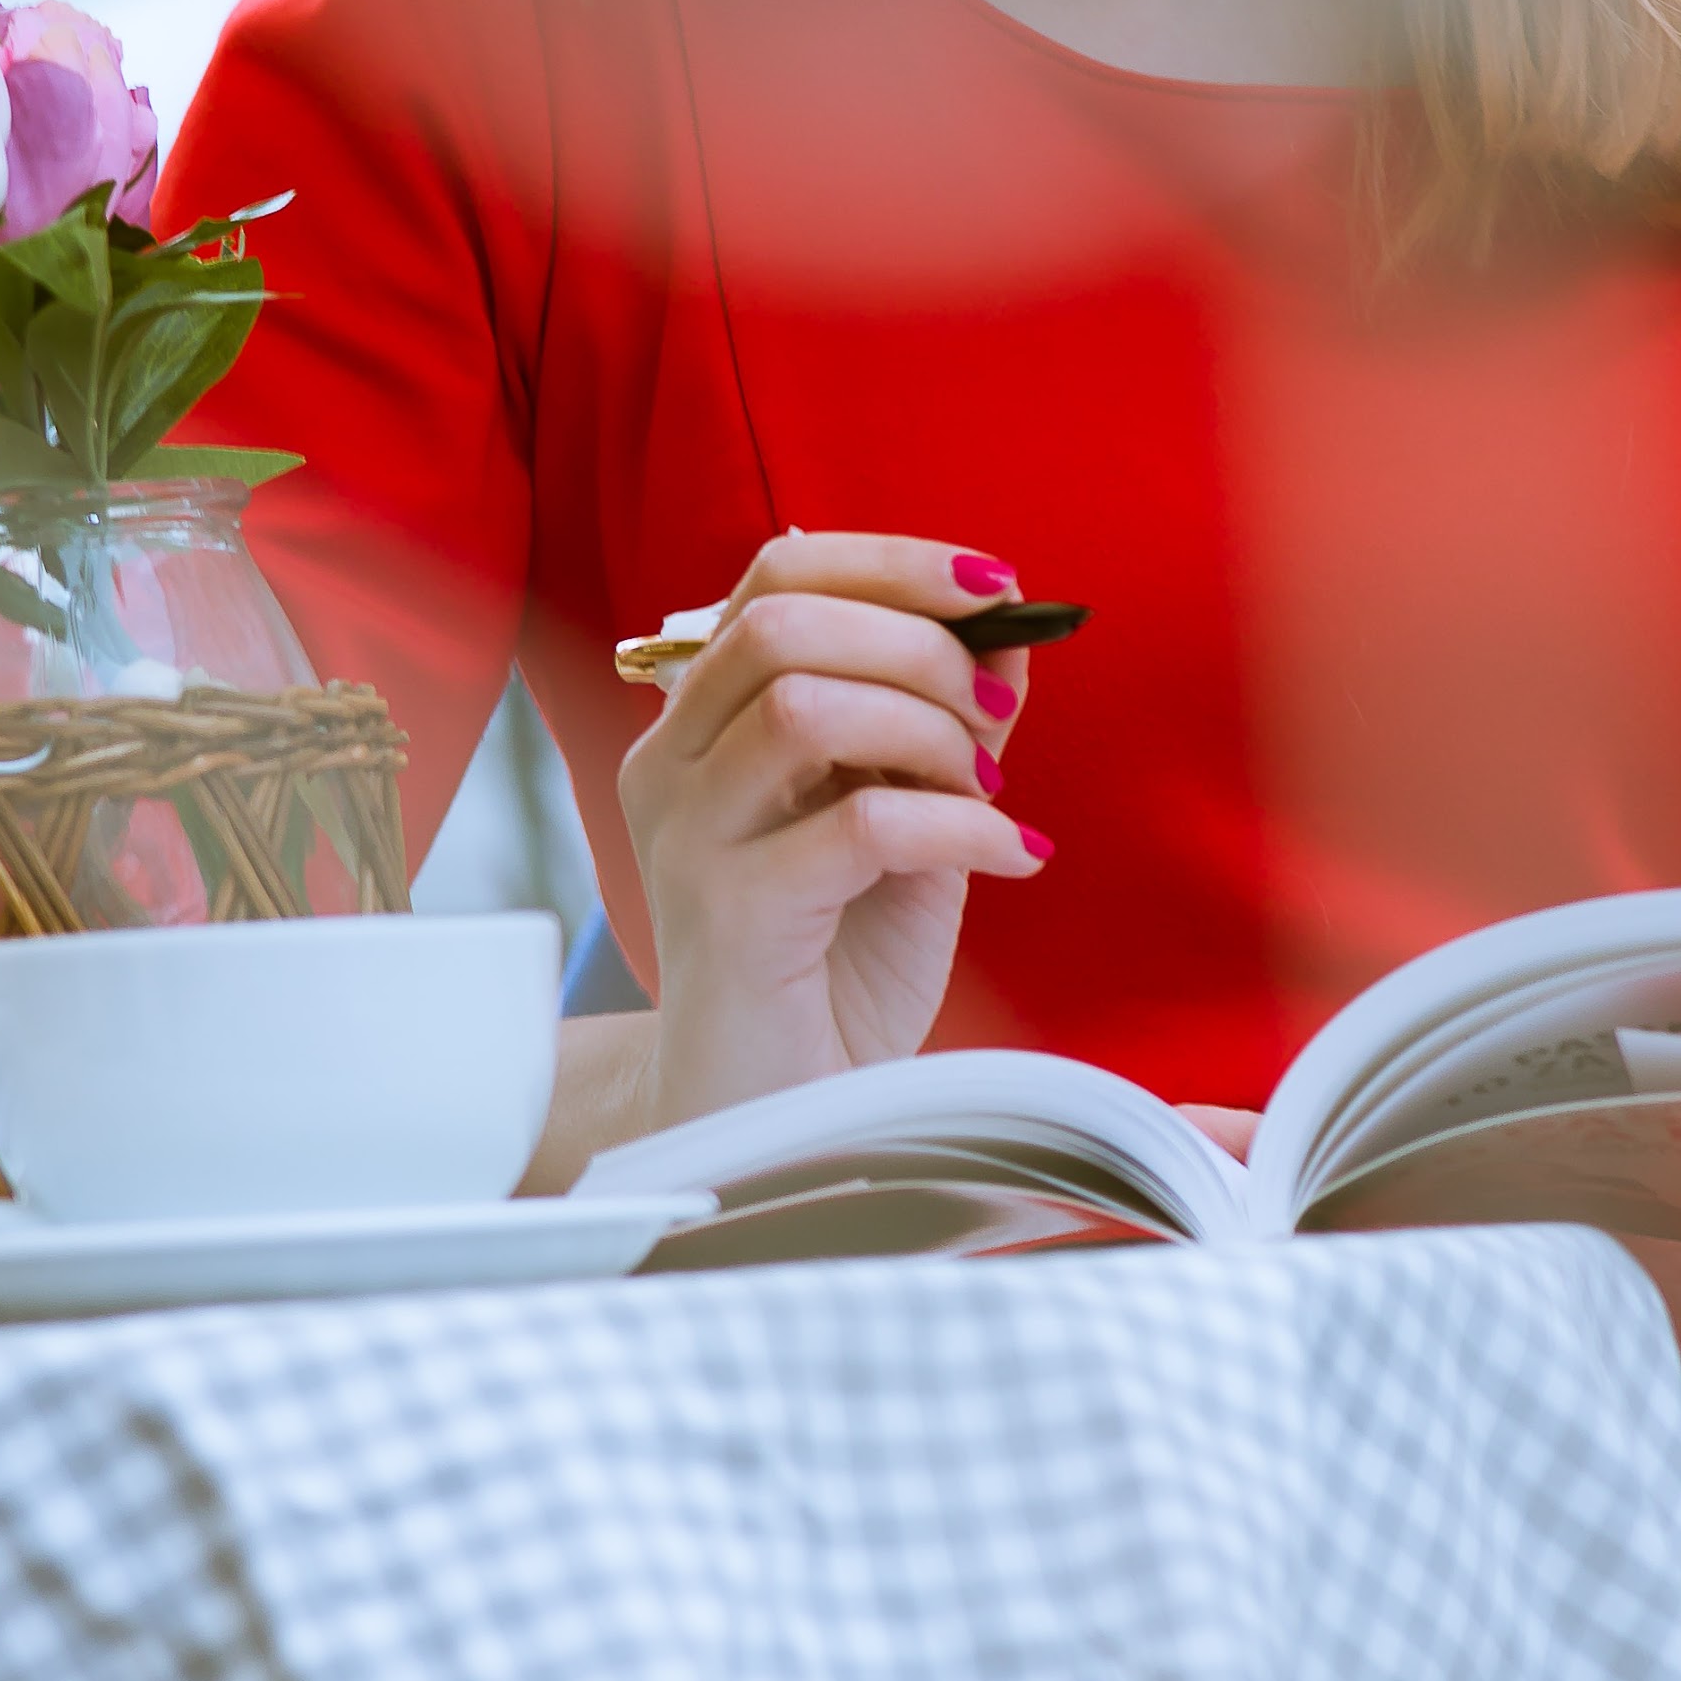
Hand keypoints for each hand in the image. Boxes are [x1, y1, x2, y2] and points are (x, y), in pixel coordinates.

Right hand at [621, 532, 1049, 1122]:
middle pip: (782, 622)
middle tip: (997, 714)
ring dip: (928, 728)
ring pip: (802, 706)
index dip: (895, 563)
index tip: (997, 590)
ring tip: (989, 784)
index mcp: (702, 723)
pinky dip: (956, 823)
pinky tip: (1009, 852)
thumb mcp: (905, 820)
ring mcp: (686, 838)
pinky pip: (854, 826)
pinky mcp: (725, 918)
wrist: (783, 1116)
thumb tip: (1008, 632)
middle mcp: (672, 765)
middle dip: (920, 645)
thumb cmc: (836, 968)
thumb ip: (939, 726)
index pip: (775, 577)